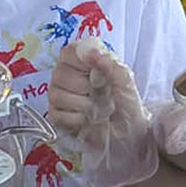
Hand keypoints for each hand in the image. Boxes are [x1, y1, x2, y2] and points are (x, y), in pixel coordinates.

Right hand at [47, 38, 158, 186]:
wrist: (129, 135)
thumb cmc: (127, 104)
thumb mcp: (126, 82)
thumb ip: (111, 65)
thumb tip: (93, 53)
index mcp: (84, 60)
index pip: (70, 51)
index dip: (82, 62)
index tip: (97, 72)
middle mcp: (67, 74)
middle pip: (60, 73)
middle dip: (85, 88)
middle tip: (100, 94)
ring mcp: (58, 94)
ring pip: (56, 94)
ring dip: (82, 105)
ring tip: (96, 108)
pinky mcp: (56, 115)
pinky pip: (56, 114)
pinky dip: (76, 119)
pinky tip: (87, 119)